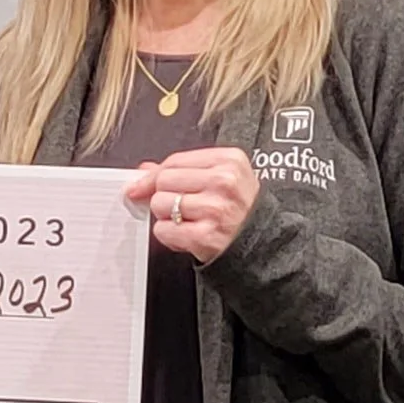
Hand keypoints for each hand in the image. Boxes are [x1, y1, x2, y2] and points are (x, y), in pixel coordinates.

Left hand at [127, 147, 259, 264]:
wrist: (259, 241)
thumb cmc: (237, 208)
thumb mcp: (220, 177)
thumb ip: (182, 170)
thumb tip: (144, 170)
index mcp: (229, 160)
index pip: (173, 161)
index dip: (154, 175)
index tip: (144, 184)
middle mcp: (224, 182)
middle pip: (163, 181)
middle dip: (165, 195)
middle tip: (184, 206)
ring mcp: (214, 209)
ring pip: (159, 204)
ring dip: (166, 216)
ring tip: (188, 220)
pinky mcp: (204, 236)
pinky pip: (162, 230)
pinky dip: (168, 235)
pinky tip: (186, 234)